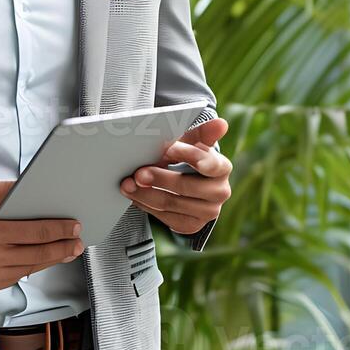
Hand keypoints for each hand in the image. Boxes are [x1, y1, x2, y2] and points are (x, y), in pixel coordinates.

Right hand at [0, 180, 84, 295]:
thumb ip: (7, 191)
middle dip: (62, 247)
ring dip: (51, 260)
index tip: (73, 226)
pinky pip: (15, 278)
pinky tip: (40, 260)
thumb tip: (33, 189)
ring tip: (65, 251)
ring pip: (29, 268)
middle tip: (77, 243)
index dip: (58, 229)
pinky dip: (30, 268)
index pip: (33, 230)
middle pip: (36, 253)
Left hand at [120, 117, 231, 234]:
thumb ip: (200, 133)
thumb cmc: (186, 158)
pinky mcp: (191, 226)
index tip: (167, 148)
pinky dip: (146, 206)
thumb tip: (221, 123)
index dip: (188, 155)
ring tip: (127, 184)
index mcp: (222, 168)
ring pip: (171, 203)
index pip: (209, 163)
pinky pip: (165, 217)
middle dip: (160, 179)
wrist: (185, 185)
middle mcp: (220, 192)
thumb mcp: (191, 143)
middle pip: (186, 186)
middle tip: (138, 173)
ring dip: (145, 194)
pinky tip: (134, 196)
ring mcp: (207, 212)